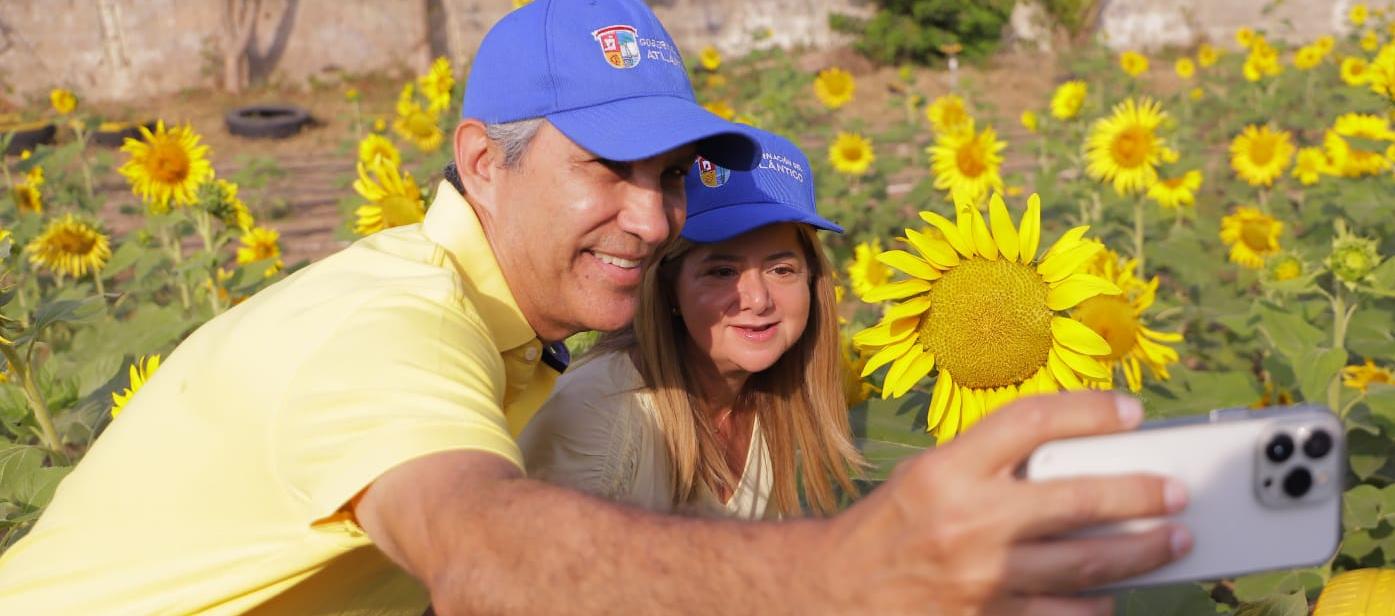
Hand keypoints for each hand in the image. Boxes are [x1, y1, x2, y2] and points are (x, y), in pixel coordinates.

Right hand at [816, 391, 1189, 614]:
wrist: (838, 592)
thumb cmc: (890, 528)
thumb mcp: (928, 476)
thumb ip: (992, 465)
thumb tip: (1076, 462)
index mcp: (948, 471)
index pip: (1032, 422)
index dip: (1090, 411)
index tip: (1131, 411)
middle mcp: (969, 521)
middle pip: (1078, 498)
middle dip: (1141, 494)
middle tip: (1177, 490)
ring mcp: (984, 578)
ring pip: (1087, 564)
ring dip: (1141, 552)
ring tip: (1174, 541)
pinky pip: (1065, 614)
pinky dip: (1097, 603)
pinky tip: (1113, 593)